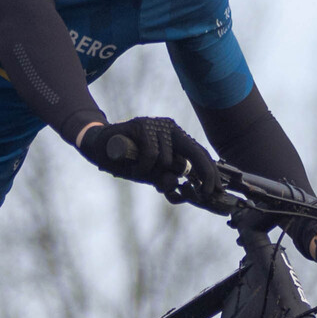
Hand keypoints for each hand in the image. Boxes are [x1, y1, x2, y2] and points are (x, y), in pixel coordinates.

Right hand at [76, 117, 221, 203]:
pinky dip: (142, 167)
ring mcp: (157, 126)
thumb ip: (166, 179)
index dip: (210, 172)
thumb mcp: (151, 175)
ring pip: (168, 160)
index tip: (216, 190)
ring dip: (153, 173)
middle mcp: (171, 129)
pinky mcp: (143, 126)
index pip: (200, 153)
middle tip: (204, 191)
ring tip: (139, 169)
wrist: (100, 147)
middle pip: (195, 152)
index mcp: (176, 139)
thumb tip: (181, 186)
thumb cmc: (128, 161)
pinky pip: (151, 156)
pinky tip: (133, 166)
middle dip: (204, 173)